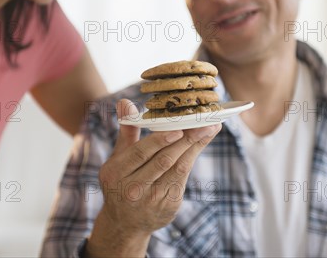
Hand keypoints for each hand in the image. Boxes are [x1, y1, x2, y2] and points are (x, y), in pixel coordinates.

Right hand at [86, 99, 220, 256]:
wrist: (125, 224)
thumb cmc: (122, 181)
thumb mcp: (118, 158)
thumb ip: (126, 131)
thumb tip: (125, 102)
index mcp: (116, 173)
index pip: (140, 153)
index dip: (159, 140)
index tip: (178, 127)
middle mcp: (132, 189)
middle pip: (163, 160)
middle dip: (187, 140)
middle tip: (205, 122)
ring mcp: (151, 200)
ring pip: (177, 169)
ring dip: (195, 147)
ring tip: (210, 129)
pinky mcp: (168, 206)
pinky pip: (182, 179)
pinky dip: (192, 159)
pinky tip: (201, 144)